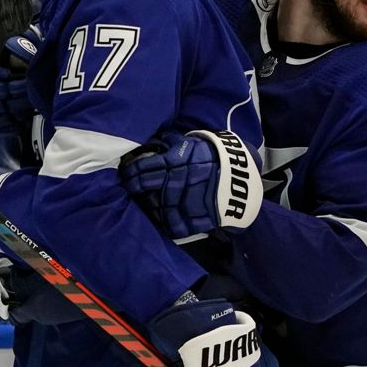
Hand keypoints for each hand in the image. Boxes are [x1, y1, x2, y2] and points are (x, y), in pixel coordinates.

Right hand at [0, 19, 40, 134]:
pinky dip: (5, 126)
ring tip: (27, 105)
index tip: (8, 73)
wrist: (3, 69)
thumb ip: (7, 27)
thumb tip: (2, 16)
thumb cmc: (7, 51)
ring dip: (8, 109)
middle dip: (6, 91)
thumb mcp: (8, 36)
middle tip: (26, 90)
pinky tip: (20, 121)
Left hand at [119, 130, 263, 239]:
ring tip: (144, 204)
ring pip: (157, 207)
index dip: (130, 173)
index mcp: (174, 161)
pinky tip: (160, 218)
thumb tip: (153, 142)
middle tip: (129, 189)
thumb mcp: (191, 142)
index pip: (142, 168)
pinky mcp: (196, 216)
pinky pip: (175, 224)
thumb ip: (170, 143)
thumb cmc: (212, 154)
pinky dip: (166, 223)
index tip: (125, 174)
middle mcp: (177, 181)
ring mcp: (185, 200)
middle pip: (146, 187)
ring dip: (148, 206)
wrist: (241, 172)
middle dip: (134, 188)